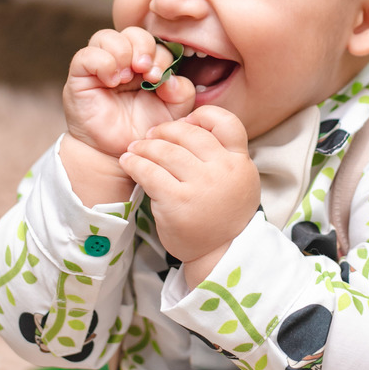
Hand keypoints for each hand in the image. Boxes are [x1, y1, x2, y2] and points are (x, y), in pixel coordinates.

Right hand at [63, 27, 195, 157]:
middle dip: (144, 48)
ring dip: (123, 52)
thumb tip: (172, 78)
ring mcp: (99, 66)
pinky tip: (112, 81)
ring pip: (107, 37)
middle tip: (147, 72)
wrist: (119, 153)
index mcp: (146, 63)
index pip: (155, 42)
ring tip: (127, 78)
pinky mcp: (80, 76)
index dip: (161, 55)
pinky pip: (86, 55)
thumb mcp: (173, 111)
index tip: (160, 78)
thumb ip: (182, 92)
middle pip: (132, 33)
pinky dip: (103, 63)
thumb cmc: (144, 130)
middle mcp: (122, 60)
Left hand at [119, 106, 260, 273]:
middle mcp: (223, 170)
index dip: (201, 116)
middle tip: (151, 136)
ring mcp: (201, 186)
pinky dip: (134, 164)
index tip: (185, 123)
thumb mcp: (237, 179)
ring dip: (144, 147)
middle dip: (164, 131)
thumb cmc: (223, 213)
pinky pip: (149, 173)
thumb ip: (222, 152)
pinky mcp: (177, 202)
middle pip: (188, 133)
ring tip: (135, 149)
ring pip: (165, 151)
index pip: (225, 121)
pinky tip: (128, 163)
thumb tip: (187, 123)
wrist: (220, 253)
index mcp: (240, 161)